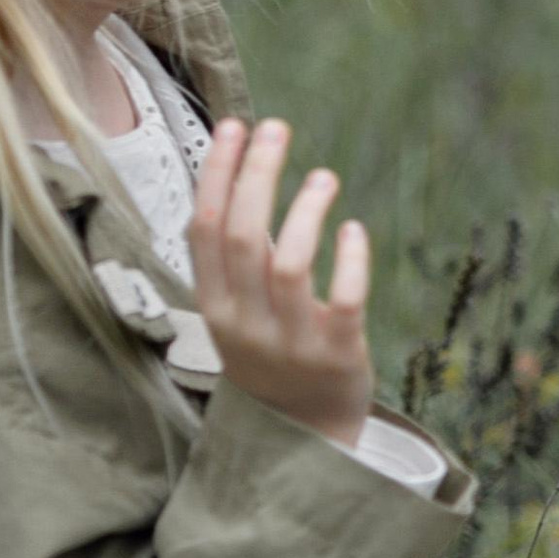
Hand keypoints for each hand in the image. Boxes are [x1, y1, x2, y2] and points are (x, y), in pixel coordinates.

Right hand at [187, 119, 375, 445]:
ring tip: (324, 176)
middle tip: (277, 128)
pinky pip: (344, 301)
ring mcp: (290, 342)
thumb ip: (237, 254)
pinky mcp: (338, 354)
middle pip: (242, 236)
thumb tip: (244, 169)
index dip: (217, 174)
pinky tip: (354, 229)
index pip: (204, 230)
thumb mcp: (237, 309)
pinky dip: (350, 261)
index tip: (234, 126)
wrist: (302, 431)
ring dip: (305, 212)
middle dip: (257, 175)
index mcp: (213, 306)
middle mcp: (244, 324)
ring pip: (288, 265)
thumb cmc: (270, 349)